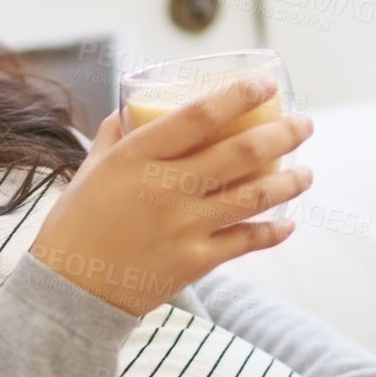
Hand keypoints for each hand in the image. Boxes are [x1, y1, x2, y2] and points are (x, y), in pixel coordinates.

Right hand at [29, 75, 315, 315]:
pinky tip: (287, 224)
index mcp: (137, 156)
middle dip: (284, 134)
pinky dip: (272, 232)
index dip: (238, 96)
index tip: (266, 84)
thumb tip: (132, 108)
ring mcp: (183, 226)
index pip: (199, 116)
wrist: (68, 292)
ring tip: (306, 173)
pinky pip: (245, 242)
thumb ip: (115, 135)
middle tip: (305, 125)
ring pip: (254, 196)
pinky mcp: (193, 261)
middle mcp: (165, 187)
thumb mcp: (91, 169)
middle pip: (240, 153)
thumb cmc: (75, 224)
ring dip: (289, 182)